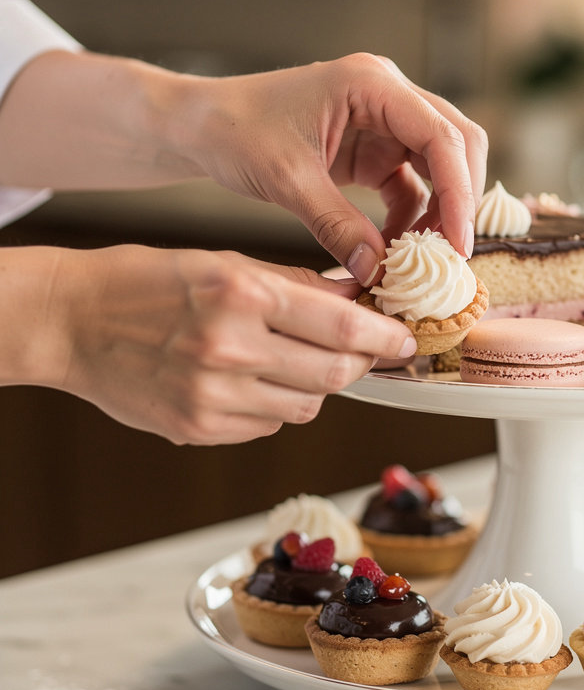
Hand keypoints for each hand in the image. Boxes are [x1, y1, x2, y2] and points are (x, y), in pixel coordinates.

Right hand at [41, 244, 415, 444]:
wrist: (70, 321)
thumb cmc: (147, 282)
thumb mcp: (224, 261)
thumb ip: (295, 285)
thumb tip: (357, 296)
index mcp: (241, 293)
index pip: (343, 326)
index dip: (385, 337)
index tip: (405, 340)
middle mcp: (231, 348)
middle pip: (335, 374)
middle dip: (360, 364)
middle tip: (363, 353)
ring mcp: (214, 396)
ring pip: (308, 405)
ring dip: (317, 385)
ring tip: (293, 360)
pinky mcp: (200, 429)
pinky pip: (269, 425)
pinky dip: (277, 405)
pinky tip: (253, 381)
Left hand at [177, 53, 487, 282]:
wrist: (202, 127)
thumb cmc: (235, 132)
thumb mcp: (286, 180)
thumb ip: (336, 225)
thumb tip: (377, 270)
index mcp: (371, 84)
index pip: (441, 135)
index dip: (459, 192)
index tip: (459, 245)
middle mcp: (388, 96)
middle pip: (457, 144)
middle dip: (460, 200)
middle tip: (452, 254)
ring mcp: (384, 123)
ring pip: (442, 167)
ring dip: (440, 212)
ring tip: (423, 257)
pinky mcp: (375, 151)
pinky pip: (413, 187)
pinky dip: (412, 219)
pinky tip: (394, 248)